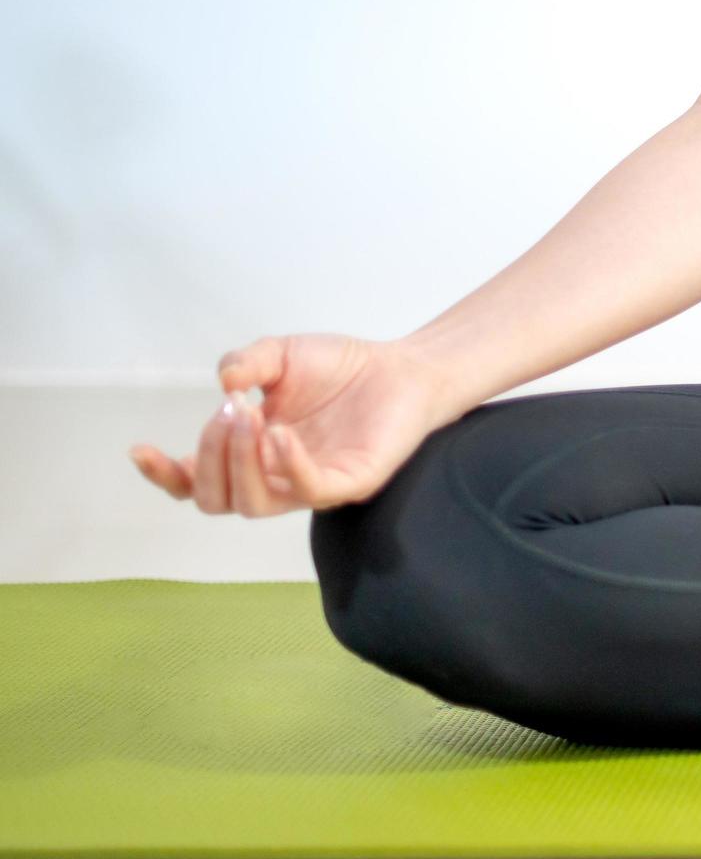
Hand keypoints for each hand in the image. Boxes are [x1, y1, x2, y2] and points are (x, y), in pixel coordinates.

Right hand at [128, 334, 462, 515]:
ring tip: (250, 416)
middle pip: (216, 499)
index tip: (140, 449)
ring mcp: (313, 485)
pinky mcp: (351, 483)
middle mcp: (277, 477)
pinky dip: (289, 466)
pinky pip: (312, 492)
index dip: (165, 474)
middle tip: (228, 411)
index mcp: (251, 454)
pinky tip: (280, 435)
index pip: (196, 482)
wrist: (403, 367)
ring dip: (240, 462)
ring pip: (255, 504)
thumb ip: (247, 363)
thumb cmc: (340, 368)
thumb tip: (223, 383)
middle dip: (207, 457)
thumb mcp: (280, 355)